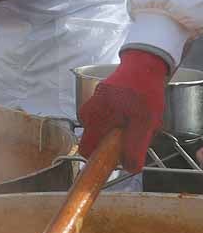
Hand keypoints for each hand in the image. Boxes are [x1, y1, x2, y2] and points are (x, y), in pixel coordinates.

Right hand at [78, 49, 168, 171]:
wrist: (144, 63)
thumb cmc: (144, 92)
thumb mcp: (145, 122)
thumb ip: (135, 146)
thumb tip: (129, 168)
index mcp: (96, 117)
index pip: (86, 148)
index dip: (98, 159)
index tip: (113, 159)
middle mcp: (88, 110)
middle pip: (94, 139)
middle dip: (110, 143)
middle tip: (130, 137)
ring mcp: (91, 102)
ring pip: (99, 129)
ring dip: (114, 132)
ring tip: (133, 123)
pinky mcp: (98, 97)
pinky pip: (103, 117)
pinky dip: (114, 120)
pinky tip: (129, 113)